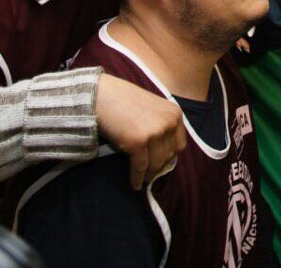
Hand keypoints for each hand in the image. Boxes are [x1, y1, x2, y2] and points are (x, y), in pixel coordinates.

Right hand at [95, 74, 186, 189]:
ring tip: (143, 181)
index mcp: (174, 114)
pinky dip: (137, 178)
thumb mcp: (152, 108)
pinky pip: (140, 167)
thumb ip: (161, 125)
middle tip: (150, 175)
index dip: (170, 156)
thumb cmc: (123, 101)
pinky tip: (135, 184)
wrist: (101, 96)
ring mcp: (154, 132)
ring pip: (155, 164)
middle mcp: (168, 123)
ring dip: (149, 175)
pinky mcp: (138, 142)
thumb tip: (163, 155)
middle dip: (158, 167)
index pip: (179, 144)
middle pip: (168, 156)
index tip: (162, 164)